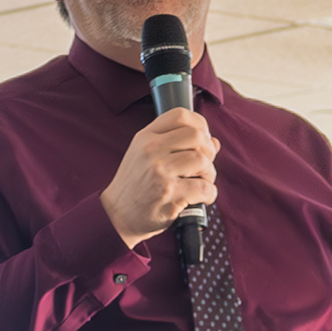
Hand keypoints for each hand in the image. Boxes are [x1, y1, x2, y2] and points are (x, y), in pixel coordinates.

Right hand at [101, 109, 219, 247]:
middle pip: (196, 136)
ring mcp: (160, 171)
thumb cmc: (134, 187)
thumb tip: (214, 142)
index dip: (200, 125)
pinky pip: (204, 187)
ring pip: (202, 160)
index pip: (180, 115)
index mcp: (145, 137)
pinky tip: (202, 198)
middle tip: (204, 165)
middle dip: (209, 151)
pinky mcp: (169, 193)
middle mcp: (152, 150)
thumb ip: (176, 145)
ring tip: (202, 182)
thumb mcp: (145, 156)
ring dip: (209, 174)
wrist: (117, 216)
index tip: (204, 139)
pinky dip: (210, 193)